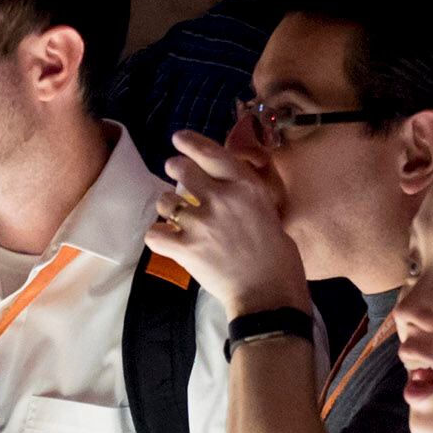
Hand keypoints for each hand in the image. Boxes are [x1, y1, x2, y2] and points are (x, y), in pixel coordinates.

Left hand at [147, 131, 310, 315]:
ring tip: (179, 219)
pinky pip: (155, 233)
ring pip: (166, 201)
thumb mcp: (269, 211)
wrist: (268, 294)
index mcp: (245, 186)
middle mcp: (220, 198)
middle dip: (175, 171)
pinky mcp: (185, 248)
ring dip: (169, 209)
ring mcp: (200, 223)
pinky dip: (158, 236)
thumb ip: (243, 195)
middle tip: (179, 183)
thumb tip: (222, 187)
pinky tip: (168, 240)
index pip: (210, 152)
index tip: (178, 139)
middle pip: (180, 169)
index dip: (189, 142)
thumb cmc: (278, 257)